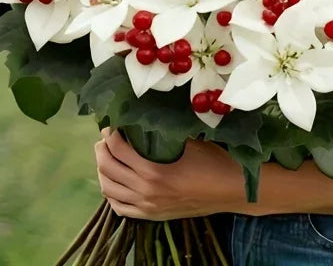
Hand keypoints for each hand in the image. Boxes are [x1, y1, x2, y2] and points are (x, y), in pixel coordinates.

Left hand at [94, 127, 245, 220]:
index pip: (118, 150)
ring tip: (107, 156)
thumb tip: (147, 115)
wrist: (230, 190)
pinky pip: (120, 208)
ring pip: (109, 190)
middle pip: (108, 170)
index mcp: (154, 172)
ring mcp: (147, 207)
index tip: (111, 124)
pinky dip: (111, 194)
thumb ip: (165, 133)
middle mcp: (145, 192)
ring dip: (103, 171)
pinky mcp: (152, 216)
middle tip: (105, 138)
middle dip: (102, 150)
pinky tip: (113, 182)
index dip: (110, 135)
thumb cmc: (212, 161)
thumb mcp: (188, 141)